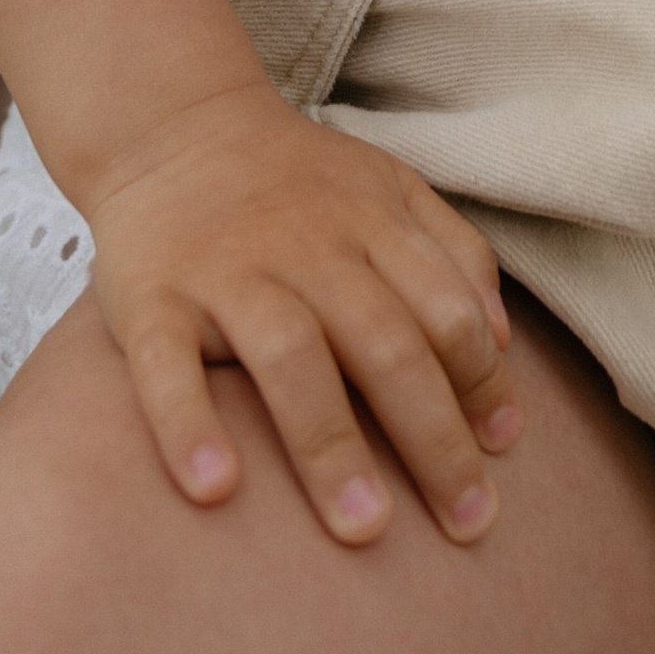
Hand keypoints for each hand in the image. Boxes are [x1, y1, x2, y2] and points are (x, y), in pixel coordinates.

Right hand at [84, 79, 518, 544]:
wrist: (173, 124)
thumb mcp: (390, 187)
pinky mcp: (152, 298)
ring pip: (290, 357)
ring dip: (330, 446)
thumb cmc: (296, 180)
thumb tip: (501, 343)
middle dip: (431, 436)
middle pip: (384, 344)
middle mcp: (309, 248)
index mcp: (373, 224)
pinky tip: (215, 488)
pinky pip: (166, 366)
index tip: (502, 451)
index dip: (480, 382)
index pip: (445, 309)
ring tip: (364, 529)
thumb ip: (453, 252)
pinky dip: (189, 424)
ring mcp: (228, 273)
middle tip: (467, 523)